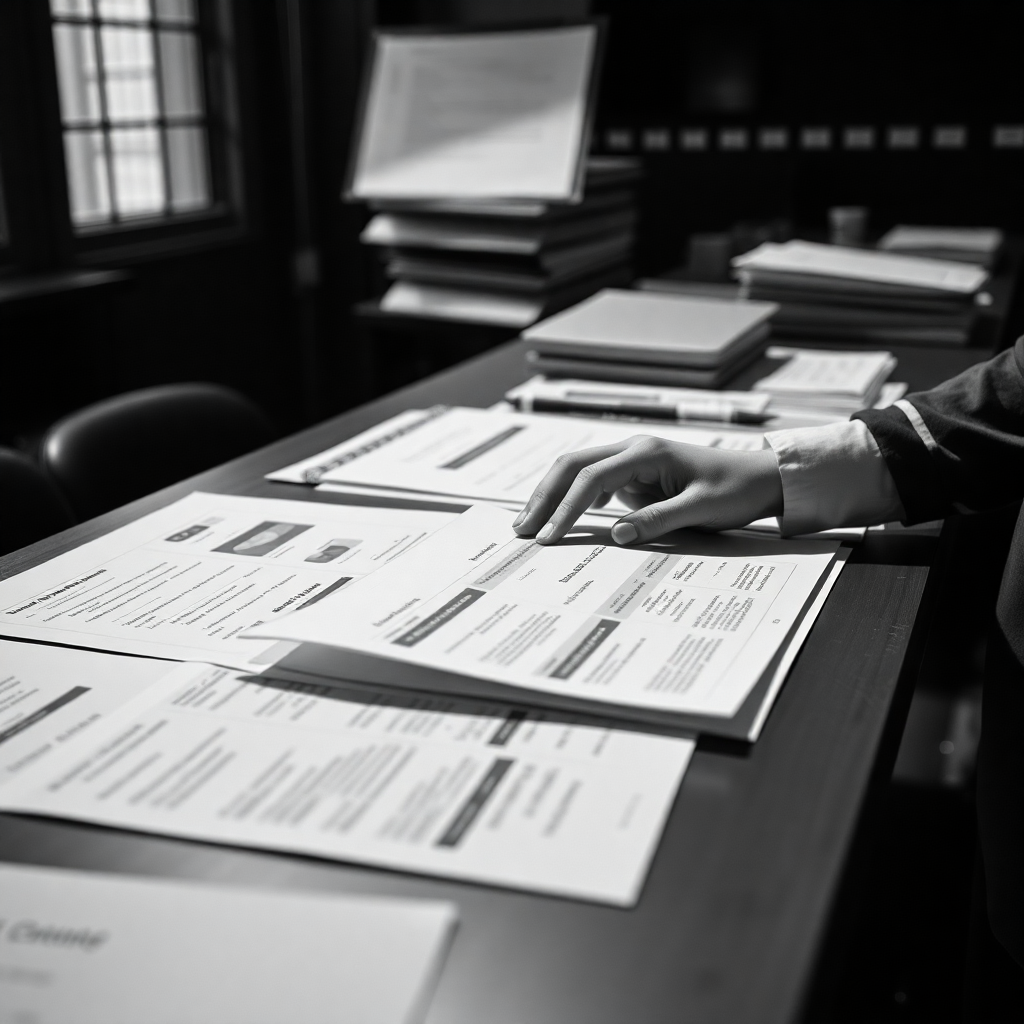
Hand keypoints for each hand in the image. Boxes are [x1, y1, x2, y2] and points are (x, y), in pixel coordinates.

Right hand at [512, 435, 783, 544]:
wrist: (761, 478)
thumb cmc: (736, 490)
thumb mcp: (702, 509)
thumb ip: (659, 520)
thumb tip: (618, 536)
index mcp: (646, 452)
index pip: (591, 479)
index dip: (566, 509)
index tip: (550, 538)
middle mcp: (632, 449)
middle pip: (572, 466)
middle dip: (544, 497)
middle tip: (522, 530)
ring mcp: (631, 460)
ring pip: (577, 470)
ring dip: (552, 495)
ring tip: (530, 525)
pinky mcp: (633, 474)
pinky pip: (592, 482)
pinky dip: (570, 498)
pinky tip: (560, 519)